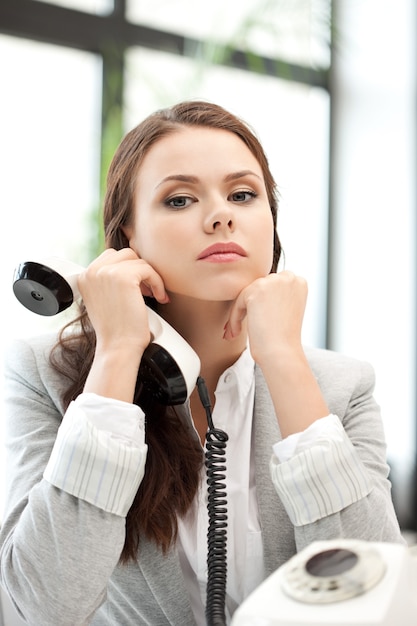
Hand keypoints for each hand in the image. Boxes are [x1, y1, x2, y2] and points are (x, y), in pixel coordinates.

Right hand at [78, 248, 168, 355]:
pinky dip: (157, 282)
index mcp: (84, 276)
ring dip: (149, 276)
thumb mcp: (103, 299)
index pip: (110, 257)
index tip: (137, 288)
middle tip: (146, 290)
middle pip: (124, 254)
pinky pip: (148, 269)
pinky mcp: (124, 277)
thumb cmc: (115, 329)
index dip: (127, 270)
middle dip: (138, 270)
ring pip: (137, 260)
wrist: (118, 347)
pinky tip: (159, 296)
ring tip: (153, 294)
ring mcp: (106, 272)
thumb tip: (128, 266)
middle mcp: (92, 272)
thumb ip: (108, 281)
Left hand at [224, 271, 328, 435]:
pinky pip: (238, 299)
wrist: (280, 357)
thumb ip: (276, 301)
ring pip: (244, 293)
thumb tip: (262, 300)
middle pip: (255, 287)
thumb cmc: (282, 346)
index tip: (255, 324)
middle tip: (237, 329)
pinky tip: (235, 331)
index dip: (258, 306)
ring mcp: (274, 283)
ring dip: (239, 314)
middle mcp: (289, 278)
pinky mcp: (258, 290)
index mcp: (299, 282)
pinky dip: (234, 316)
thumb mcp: (283, 317)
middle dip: (245, 308)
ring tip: (236, 331)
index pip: (268, 285)